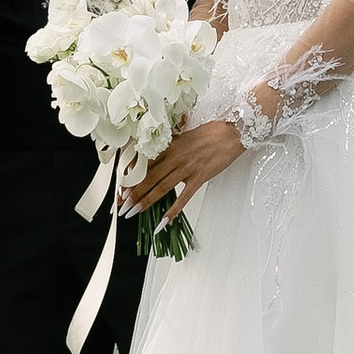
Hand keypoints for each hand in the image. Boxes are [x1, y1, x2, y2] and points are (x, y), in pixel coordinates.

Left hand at [129, 110, 248, 218]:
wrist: (231, 132)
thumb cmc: (210, 133)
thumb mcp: (184, 136)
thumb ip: (170, 148)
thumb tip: (158, 158)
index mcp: (170, 146)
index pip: (145, 164)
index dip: (132, 177)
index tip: (122, 188)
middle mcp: (175, 157)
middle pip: (149, 178)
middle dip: (134, 193)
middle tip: (122, 205)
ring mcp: (187, 168)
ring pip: (162, 188)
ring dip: (146, 201)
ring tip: (135, 211)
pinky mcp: (199, 178)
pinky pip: (184, 197)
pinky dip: (173, 210)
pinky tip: (164, 220)